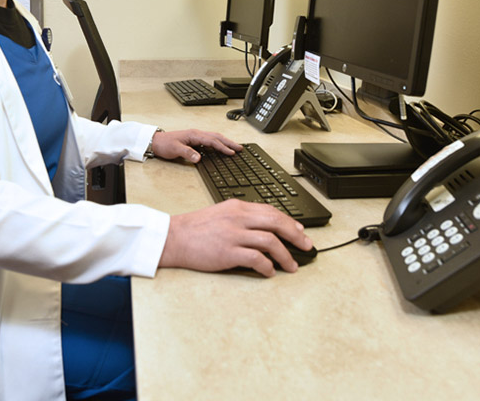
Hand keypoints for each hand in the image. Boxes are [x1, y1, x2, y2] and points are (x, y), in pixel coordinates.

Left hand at [150, 128, 241, 163]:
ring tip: (234, 147)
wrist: (155, 142)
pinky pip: (209, 140)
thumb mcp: (175, 149)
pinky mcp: (194, 140)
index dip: (223, 147)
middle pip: (217, 137)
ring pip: (214, 137)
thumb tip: (199, 157)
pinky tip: (220, 147)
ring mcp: (195, 136)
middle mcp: (196, 134)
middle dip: (229, 142)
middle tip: (240, 148)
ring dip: (225, 142)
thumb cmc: (164, 144)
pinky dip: (218, 143)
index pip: (212, 141)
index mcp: (194, 135)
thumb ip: (187, 153)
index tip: (232, 152)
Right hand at [158, 199, 314, 276]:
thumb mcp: (221, 214)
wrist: (173, 238)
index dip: (290, 222)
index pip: (271, 211)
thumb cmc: (195, 228)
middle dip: (296, 235)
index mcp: (237, 207)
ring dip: (286, 255)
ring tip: (292, 265)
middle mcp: (238, 218)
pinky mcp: (228, 252)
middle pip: (276, 223)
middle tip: (306, 246)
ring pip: (270, 241)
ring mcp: (233, 235)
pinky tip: (270, 272)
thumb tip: (265, 228)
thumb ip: (242, 218)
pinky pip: (256, 259)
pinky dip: (267, 266)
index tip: (300, 231)